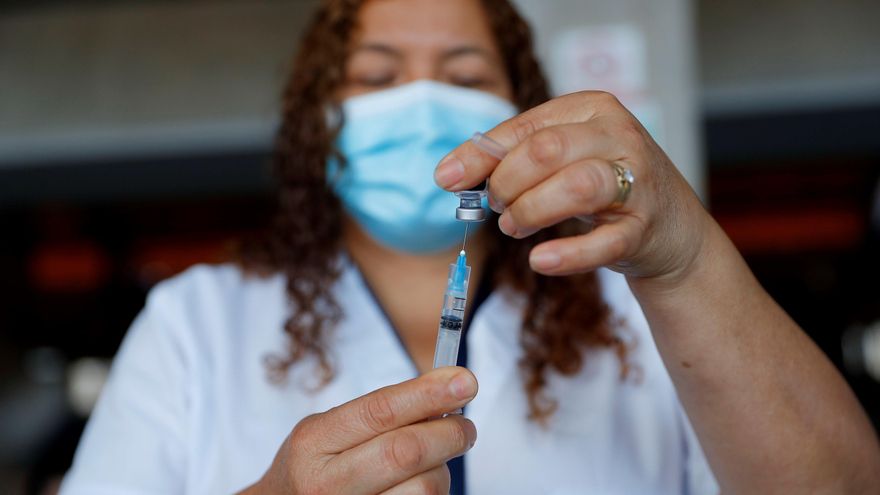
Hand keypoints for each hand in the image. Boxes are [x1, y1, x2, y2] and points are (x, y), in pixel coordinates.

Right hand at [247, 367, 477, 494]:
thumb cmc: (316, 468)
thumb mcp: (328, 432)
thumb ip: (379, 414)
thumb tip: (446, 390)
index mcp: (314, 442)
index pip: (380, 411)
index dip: (427, 394)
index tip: (465, 381)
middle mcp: (325, 483)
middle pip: (406, 452)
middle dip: (448, 433)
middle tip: (466, 426)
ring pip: (423, 488)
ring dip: (443, 470)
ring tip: (435, 463)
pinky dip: (432, 493)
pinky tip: (420, 485)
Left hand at [435, 91, 710, 282]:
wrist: (672, 230)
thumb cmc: (603, 188)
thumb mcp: (562, 160)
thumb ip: (512, 159)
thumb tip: (450, 174)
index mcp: (591, 109)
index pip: (525, 126)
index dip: (480, 155)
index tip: (446, 179)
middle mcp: (618, 136)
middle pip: (546, 151)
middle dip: (507, 183)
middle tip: (497, 207)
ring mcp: (637, 181)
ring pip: (577, 186)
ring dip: (531, 211)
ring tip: (515, 227)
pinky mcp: (645, 228)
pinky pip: (604, 243)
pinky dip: (568, 254)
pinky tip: (540, 261)